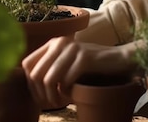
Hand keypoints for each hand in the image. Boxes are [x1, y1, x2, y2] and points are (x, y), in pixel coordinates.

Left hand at [22, 35, 137, 107]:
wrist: (120, 59)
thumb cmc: (93, 65)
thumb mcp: (68, 62)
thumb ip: (51, 67)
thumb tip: (30, 84)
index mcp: (53, 43)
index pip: (26, 64)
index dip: (29, 84)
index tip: (40, 97)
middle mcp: (60, 42)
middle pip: (35, 74)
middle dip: (40, 94)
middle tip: (51, 104)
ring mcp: (72, 49)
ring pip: (48, 79)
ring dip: (52, 97)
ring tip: (60, 103)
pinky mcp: (85, 58)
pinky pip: (66, 81)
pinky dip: (67, 93)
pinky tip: (72, 96)